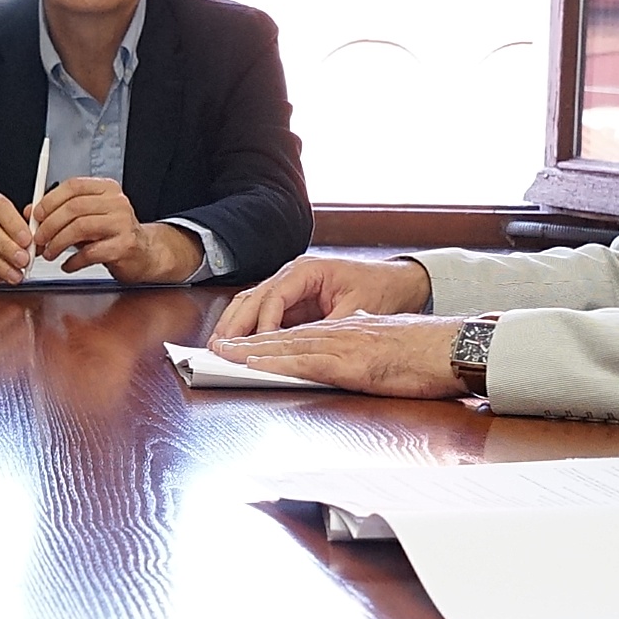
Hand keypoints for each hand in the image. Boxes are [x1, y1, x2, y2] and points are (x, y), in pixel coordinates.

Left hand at [29, 178, 200, 283]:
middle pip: (74, 208)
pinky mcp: (125, 245)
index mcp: (106, 189)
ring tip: (49, 254)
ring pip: (80, 228)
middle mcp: (117, 202)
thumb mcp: (87, 218)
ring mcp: (123, 223)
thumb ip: (60, 213)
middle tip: (38, 240)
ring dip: (58, 243)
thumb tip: (30, 213)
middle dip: (50, 225)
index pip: (73, 186)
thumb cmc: (112, 235)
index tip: (36, 216)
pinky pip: (91, 252)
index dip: (50, 200)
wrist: (145, 253)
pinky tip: (67, 265)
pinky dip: (73, 261)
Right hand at [214, 254, 429, 339]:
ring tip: (219, 347)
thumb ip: (328, 327)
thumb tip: (302, 348)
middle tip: (219, 349)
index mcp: (307, 270)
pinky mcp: (292, 300)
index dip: (263, 325)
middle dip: (235, 325)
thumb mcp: (357, 310)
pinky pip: (263, 312)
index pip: (273, 297)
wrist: (399, 281)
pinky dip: (249, 328)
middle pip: (253, 298)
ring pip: (251, 303)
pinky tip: (239, 345)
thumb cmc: (381, 289)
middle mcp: (293, 274)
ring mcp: (290, 285)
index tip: (256, 349)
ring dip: (235, 326)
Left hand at [220, 314, 474, 399]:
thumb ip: (370, 350)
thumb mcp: (394, 346)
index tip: (246, 343)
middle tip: (219, 346)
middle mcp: (343, 332)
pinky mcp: (351, 363)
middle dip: (251, 341)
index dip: (272, 338)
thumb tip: (360, 359)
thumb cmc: (431, 354)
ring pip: (289, 345)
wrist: (456, 349)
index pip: (304, 332)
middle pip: (288, 335)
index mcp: (353, 330)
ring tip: (225, 354)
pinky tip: (255, 365)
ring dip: (253, 350)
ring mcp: (345, 346)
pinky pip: (306, 361)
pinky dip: (276, 362)